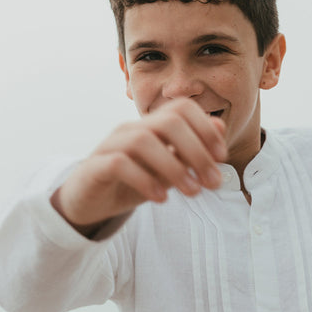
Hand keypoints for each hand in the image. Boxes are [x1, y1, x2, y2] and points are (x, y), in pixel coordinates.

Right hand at [50, 98, 226, 234]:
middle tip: (212, 182)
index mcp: (150, 126)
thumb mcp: (167, 170)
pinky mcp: (94, 166)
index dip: (205, 128)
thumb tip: (220, 126)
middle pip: (168, 122)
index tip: (222, 156)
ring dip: (174, 167)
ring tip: (192, 192)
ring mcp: (111, 145)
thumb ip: (189, 151)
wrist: (89, 202)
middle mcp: (131, 129)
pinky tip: (161, 198)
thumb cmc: (131, 183)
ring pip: (144, 140)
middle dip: (196, 151)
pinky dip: (145, 180)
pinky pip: (119, 163)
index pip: (181, 108)